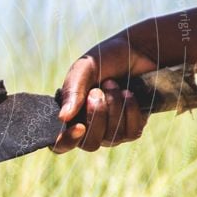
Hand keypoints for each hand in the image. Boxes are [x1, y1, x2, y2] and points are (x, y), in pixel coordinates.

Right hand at [52, 35, 156, 153]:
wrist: (136, 51)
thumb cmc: (104, 60)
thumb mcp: (83, 69)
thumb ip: (71, 91)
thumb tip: (62, 117)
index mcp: (70, 117)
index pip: (60, 145)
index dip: (67, 141)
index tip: (79, 126)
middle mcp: (89, 129)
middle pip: (90, 143)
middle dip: (96, 116)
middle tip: (97, 91)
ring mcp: (112, 133)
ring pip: (112, 137)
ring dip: (114, 107)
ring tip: (113, 84)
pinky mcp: (132, 129)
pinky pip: (131, 132)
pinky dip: (131, 110)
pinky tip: (129, 93)